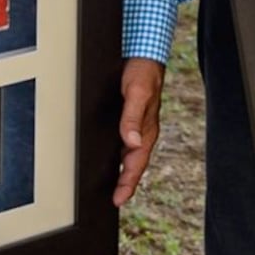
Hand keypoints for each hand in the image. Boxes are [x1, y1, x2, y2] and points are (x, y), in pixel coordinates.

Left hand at [113, 57, 164, 206]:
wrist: (143, 53)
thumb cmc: (144, 72)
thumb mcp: (137, 93)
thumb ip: (133, 116)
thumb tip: (130, 141)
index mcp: (146, 130)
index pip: (137, 163)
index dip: (128, 183)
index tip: (119, 199)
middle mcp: (142, 131)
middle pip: (133, 164)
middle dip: (125, 184)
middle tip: (115, 201)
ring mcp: (136, 126)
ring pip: (129, 156)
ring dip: (122, 172)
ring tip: (111, 188)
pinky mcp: (128, 118)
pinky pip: (123, 143)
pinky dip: (118, 156)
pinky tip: (108, 159)